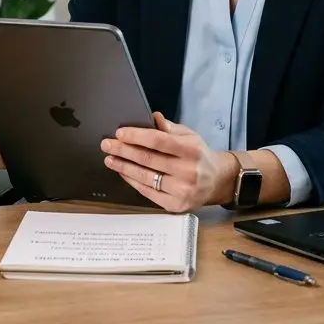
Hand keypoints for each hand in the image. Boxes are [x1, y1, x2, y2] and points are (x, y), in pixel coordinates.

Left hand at [101, 112, 232, 212]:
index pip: (158, 141)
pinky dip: (132, 181)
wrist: (217, 182)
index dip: (136, 136)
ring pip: (145, 177)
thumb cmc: (199, 155)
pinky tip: (123, 172)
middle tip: (106, 145)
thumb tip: (152, 118)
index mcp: (191, 150)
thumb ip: (170, 129)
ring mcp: (181, 190)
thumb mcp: (190, 136)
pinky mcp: (175, 205)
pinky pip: (147, 192)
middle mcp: (187, 171)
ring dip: (124, 166)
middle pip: (148, 159)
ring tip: (110, 159)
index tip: (119, 133)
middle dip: (123, 150)